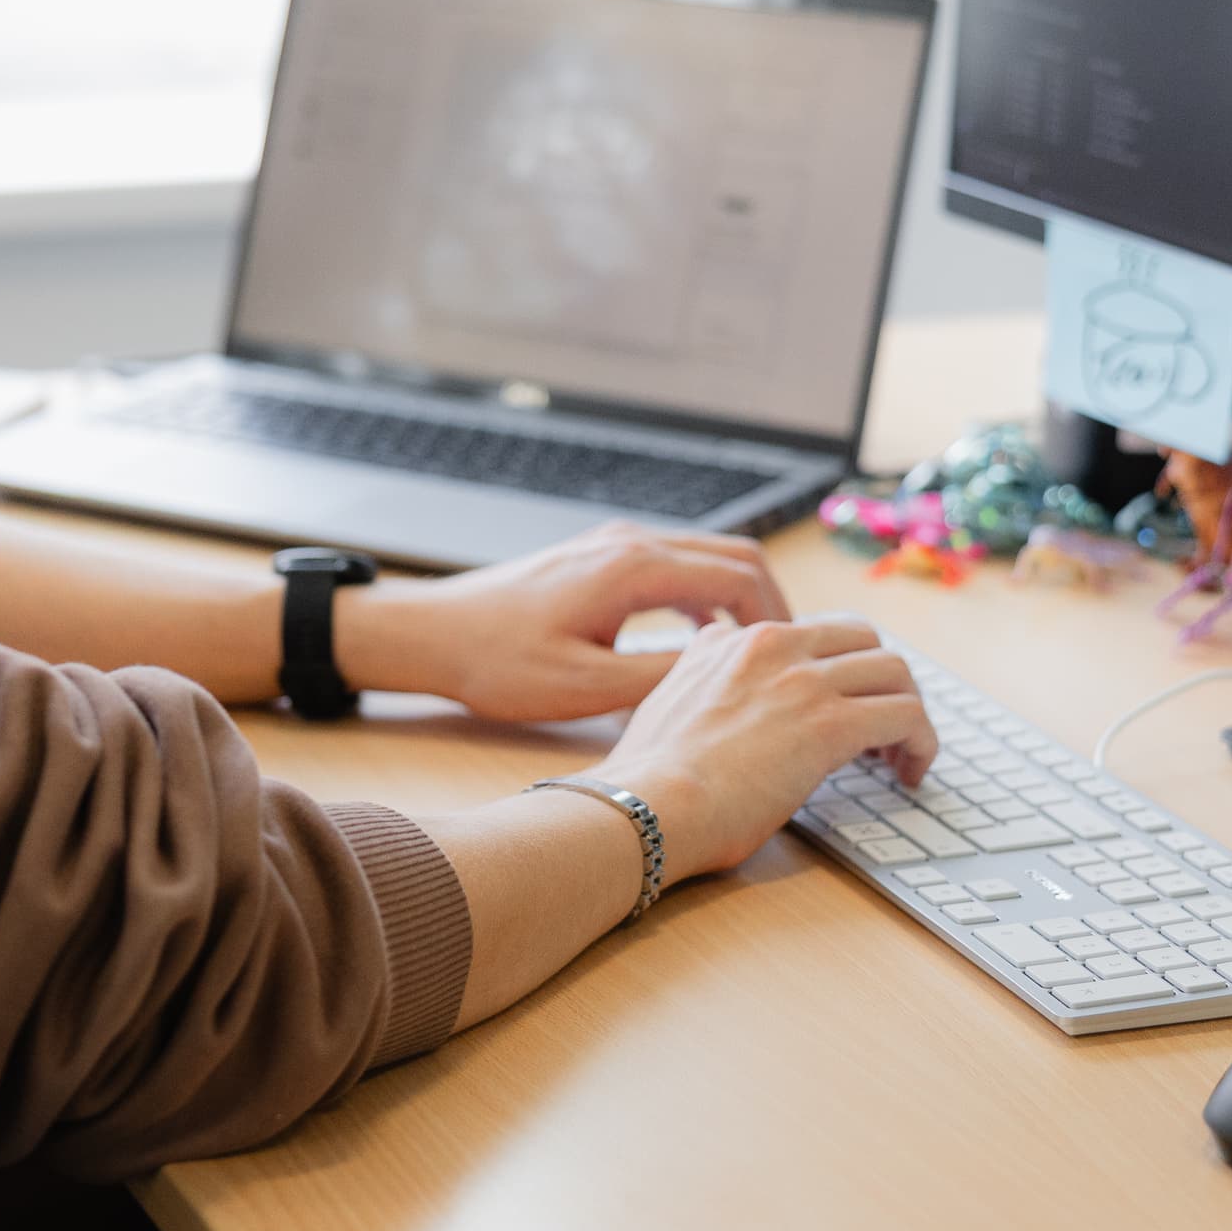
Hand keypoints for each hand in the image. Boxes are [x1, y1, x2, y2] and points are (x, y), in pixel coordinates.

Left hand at [342, 520, 794, 722]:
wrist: (432, 634)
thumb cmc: (498, 663)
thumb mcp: (585, 687)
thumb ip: (661, 679)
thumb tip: (728, 677)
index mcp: (634, 568)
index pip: (740, 575)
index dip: (781, 619)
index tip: (798, 662)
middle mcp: (630, 543)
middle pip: (735, 556)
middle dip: (773, 605)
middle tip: (794, 659)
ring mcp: (614, 545)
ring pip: (706, 558)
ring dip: (740, 600)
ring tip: (758, 656)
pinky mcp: (599, 560)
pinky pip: (675, 566)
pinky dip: (704, 597)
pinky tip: (703, 642)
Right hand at [581, 616, 933, 880]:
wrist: (644, 804)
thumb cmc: (651, 773)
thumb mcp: (670, 694)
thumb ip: (700, 666)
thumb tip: (711, 652)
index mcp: (739, 640)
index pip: (821, 633)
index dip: (845, 670)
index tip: (847, 706)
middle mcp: (777, 647)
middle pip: (868, 641)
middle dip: (884, 683)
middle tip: (884, 731)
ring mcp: (805, 682)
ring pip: (896, 673)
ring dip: (909, 712)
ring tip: (902, 757)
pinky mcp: (830, 725)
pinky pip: (908, 716)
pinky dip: (922, 743)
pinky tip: (911, 773)